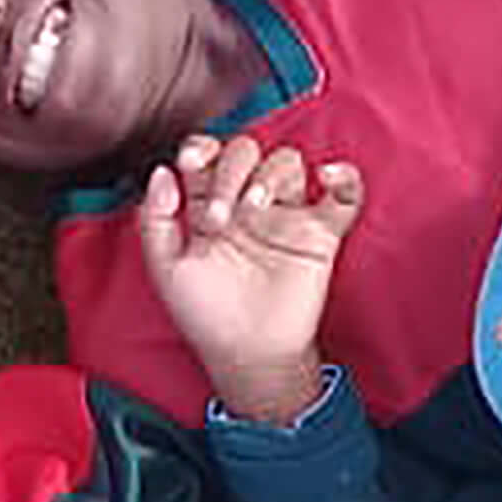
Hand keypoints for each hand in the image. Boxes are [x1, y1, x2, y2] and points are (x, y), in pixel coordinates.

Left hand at [137, 136, 361, 426]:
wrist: (247, 353)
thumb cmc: (206, 314)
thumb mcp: (166, 269)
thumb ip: (155, 219)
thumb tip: (163, 171)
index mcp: (208, 204)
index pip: (207, 154)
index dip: (200, 147)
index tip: (190, 161)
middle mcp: (246, 202)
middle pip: (245, 151)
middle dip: (230, 171)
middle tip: (221, 216)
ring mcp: (285, 215)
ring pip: (287, 161)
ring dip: (270, 174)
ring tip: (256, 209)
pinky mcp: (321, 234)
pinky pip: (346, 194)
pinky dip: (345, 177)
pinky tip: (326, 177)